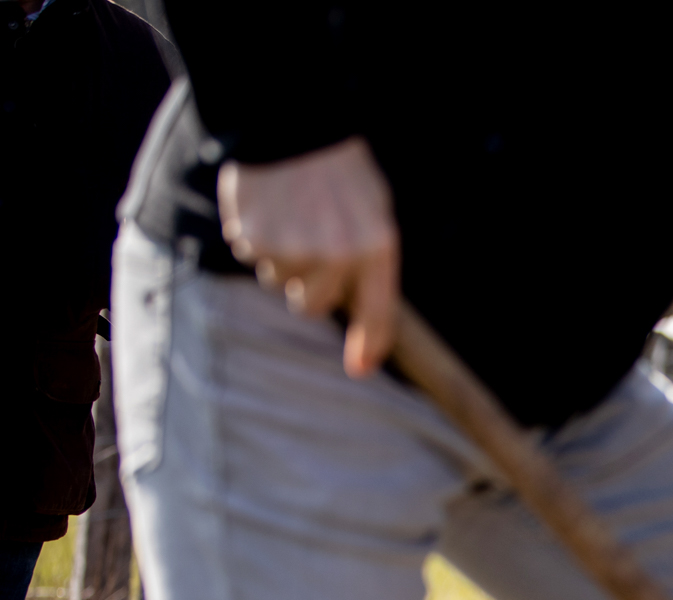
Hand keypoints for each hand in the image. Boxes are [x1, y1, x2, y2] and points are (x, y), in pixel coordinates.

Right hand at [217, 137, 398, 378]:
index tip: (359, 368)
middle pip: (312, 305)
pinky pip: (253, 256)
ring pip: (279, 281)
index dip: (369, 343)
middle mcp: (339, 255)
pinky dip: (255, 236)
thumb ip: (370, 256)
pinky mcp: (257, 239)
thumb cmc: (337, 167)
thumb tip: (358, 306)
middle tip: (308, 240)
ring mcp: (296, 250)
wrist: (289, 118)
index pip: (379, 312)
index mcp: (377, 246)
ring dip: (281, 257)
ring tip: (290, 212)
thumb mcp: (373, 207)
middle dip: (308, 284)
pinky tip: (267, 204)